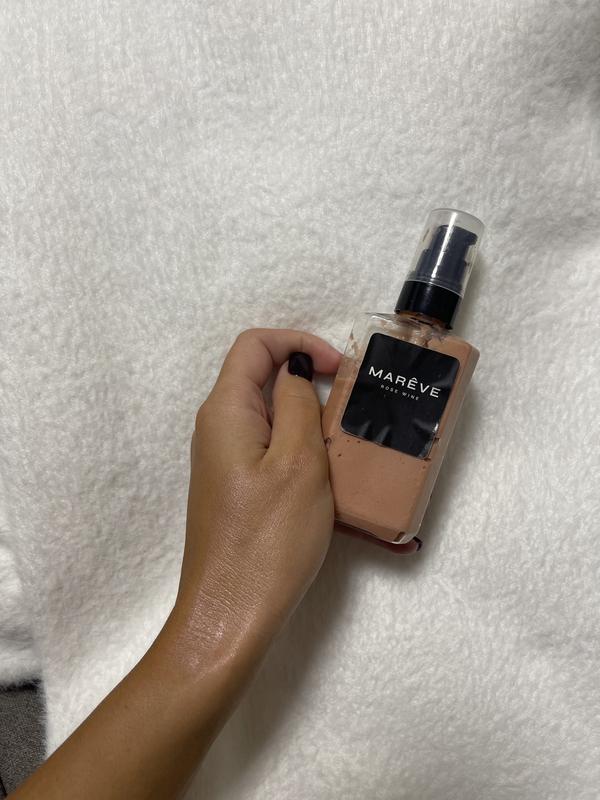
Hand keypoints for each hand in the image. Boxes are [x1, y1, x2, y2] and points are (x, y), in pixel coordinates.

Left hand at [171, 327, 418, 662]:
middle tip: (350, 407)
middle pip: (260, 377)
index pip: (254, 345)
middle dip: (308, 380)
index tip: (339, 368)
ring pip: (270, 416)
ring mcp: (224, 461)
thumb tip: (294, 369)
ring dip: (309, 417)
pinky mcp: (236, 489)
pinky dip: (300, 447)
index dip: (298, 342)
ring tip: (345, 442)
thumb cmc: (269, 539)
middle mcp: (216, 429)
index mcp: (225, 411)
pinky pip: (269, 449)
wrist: (232, 617)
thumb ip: (297, 404)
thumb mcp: (298, 462)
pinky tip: (328, 474)